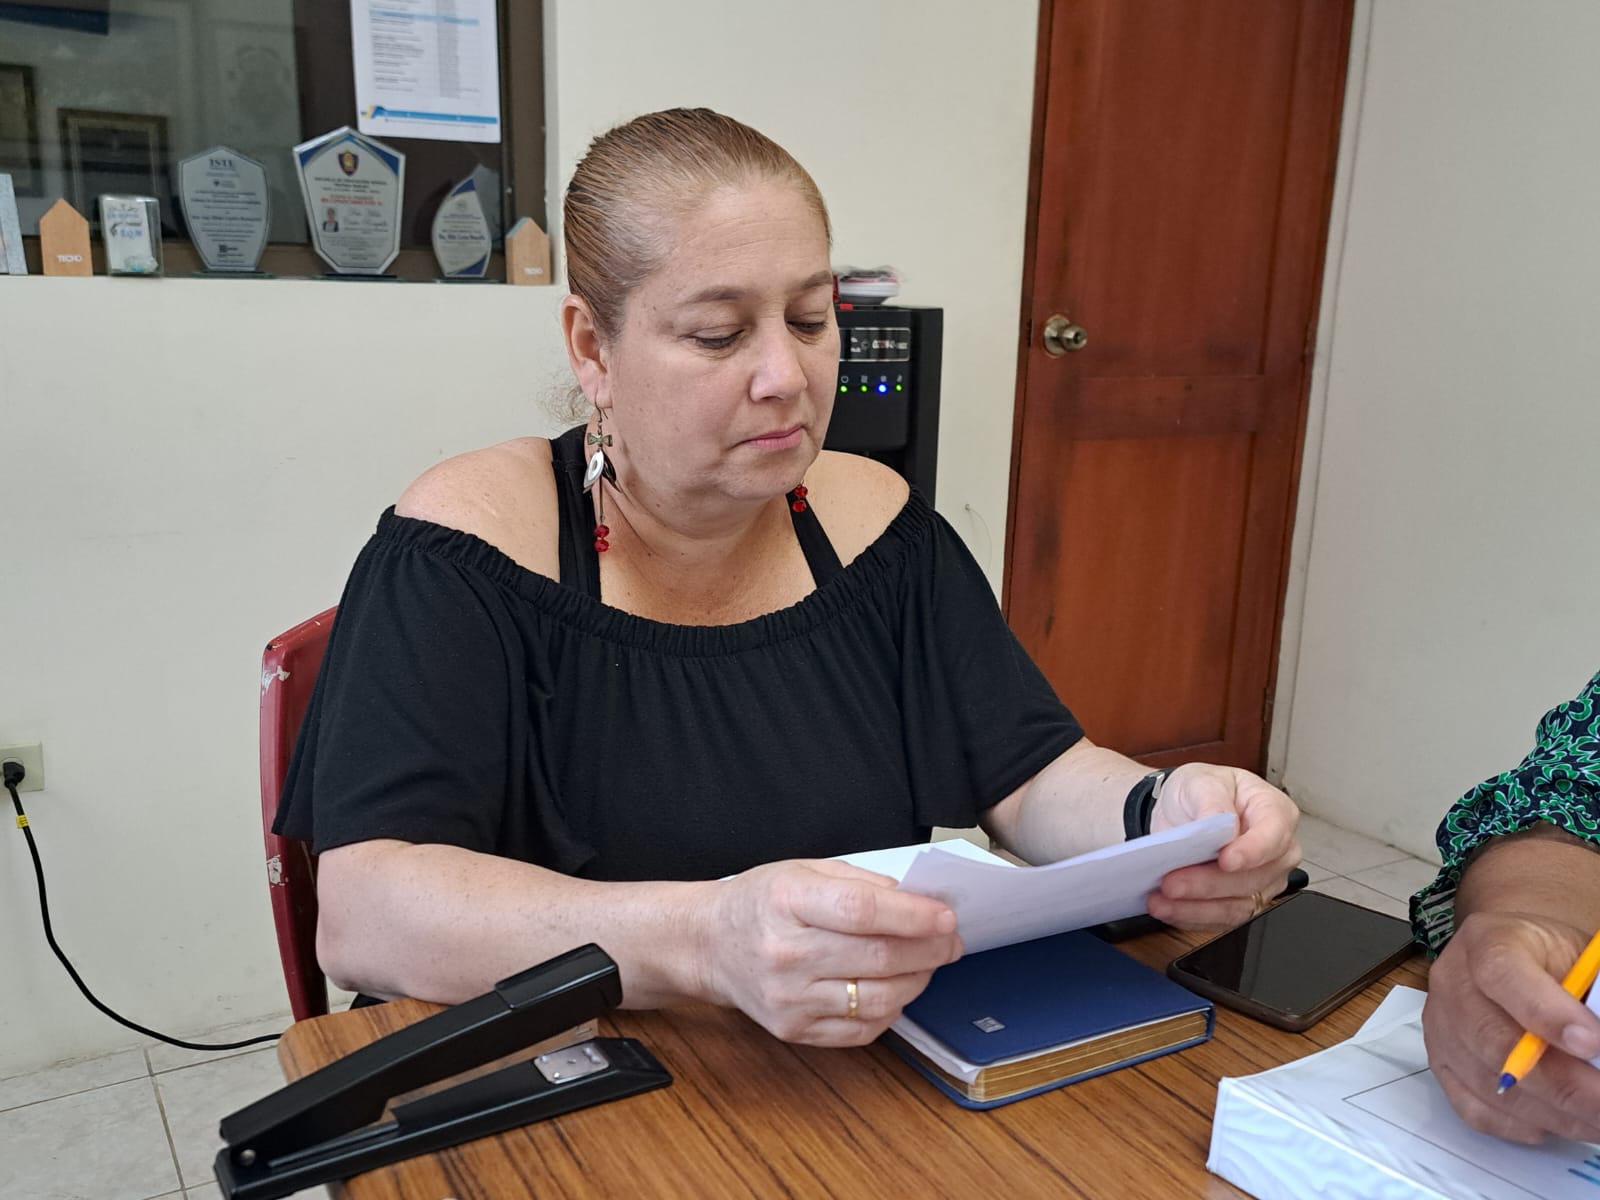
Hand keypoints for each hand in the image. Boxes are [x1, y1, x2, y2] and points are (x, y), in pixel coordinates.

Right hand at [698, 859, 962, 1046]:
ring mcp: (788, 999)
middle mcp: (785, 953)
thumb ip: (859, 883)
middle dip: (929, 950)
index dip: (912, 916)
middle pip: (877, 958)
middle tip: (952, 941)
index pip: (861, 912)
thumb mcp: (802, 870)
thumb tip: (917, 903)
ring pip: (877, 999)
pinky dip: (890, 1010)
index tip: (946, 917)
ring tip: (927, 964)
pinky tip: (895, 989)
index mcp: (786, 901)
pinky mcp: (793, 1030)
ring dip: (917, 981)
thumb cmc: (761, 901)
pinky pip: (860, 1030)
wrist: (709, 944)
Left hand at [1145, 763, 1299, 929]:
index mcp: (1275, 813)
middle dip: (1209, 883)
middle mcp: (1276, 853)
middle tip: (1172, 882)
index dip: (1253, 851)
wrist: (1181, 810)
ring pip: (1237, 905)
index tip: (1225, 859)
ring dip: (1196, 907)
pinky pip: (1220, 919)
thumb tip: (1218, 822)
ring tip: (1161, 898)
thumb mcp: (1202, 781)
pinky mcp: (1241, 903)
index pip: (1274, 835)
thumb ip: (1212, 800)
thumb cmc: (1201, 792)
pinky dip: (1190, 916)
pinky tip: (1166, 908)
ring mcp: (1262, 882)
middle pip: (1252, 878)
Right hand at [1422, 910, 1599, 1142]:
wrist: (1515, 960)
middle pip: (1494, 1040)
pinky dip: (1524, 1125)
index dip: (1546, 1012)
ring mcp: (1440, 1027)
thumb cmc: (1553, 961)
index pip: (1501, 972)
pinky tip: (1562, 1121)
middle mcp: (1451, 982)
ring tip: (1598, 1121)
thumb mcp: (1580, 959)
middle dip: (1563, 1084)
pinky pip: (1477, 1110)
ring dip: (1554, 1113)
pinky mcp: (1441, 1065)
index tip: (1593, 1043)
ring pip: (1489, 1084)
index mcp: (1486, 940)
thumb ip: (1593, 995)